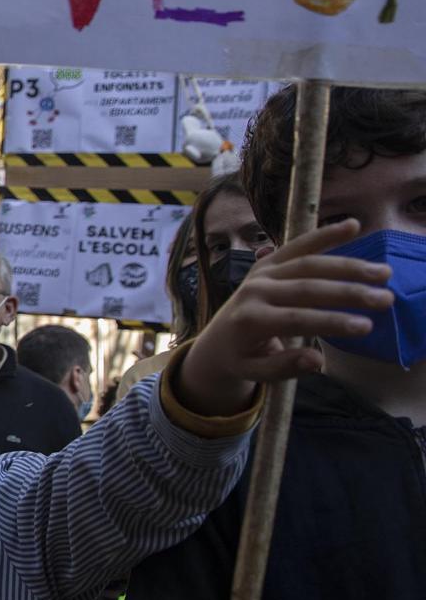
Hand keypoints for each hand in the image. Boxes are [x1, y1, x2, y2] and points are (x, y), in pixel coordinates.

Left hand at [175, 220, 393, 416]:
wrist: (214, 341)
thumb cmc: (241, 359)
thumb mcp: (255, 373)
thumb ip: (283, 367)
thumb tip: (316, 361)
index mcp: (249, 320)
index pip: (296, 319)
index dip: (331, 322)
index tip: (365, 326)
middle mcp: (254, 291)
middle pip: (307, 288)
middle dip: (348, 293)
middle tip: (385, 300)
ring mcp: (261, 273)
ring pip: (308, 264)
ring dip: (348, 266)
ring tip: (383, 273)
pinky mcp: (267, 263)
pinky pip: (299, 246)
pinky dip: (325, 235)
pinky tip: (353, 226)